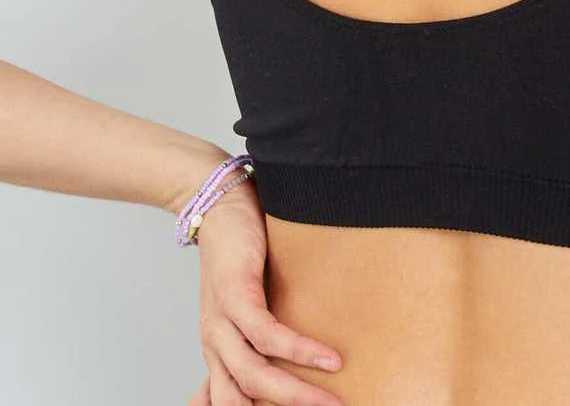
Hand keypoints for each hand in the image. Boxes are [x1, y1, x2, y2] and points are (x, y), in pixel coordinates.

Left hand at [182, 175, 345, 405]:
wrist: (221, 206)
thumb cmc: (240, 255)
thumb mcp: (244, 305)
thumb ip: (257, 337)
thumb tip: (275, 364)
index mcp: (217, 353)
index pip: (230, 404)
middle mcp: (215, 345)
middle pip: (242, 401)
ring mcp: (222, 322)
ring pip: (255, 374)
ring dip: (297, 392)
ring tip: (333, 401)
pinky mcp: (235, 295)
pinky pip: (266, 334)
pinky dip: (298, 350)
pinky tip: (328, 358)